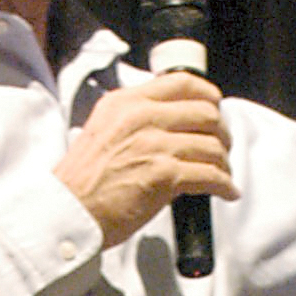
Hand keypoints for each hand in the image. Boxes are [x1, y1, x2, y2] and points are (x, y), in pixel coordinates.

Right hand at [55, 72, 236, 250]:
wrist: (69, 212)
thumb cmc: (84, 182)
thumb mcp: (104, 131)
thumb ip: (135, 120)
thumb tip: (172, 125)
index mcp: (126, 103)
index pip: (180, 82)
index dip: (207, 94)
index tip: (214, 106)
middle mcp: (141, 117)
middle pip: (204, 112)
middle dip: (221, 132)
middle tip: (221, 146)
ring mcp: (154, 145)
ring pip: (212, 145)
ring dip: (224, 163)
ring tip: (223, 174)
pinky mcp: (164, 175)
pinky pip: (210, 175)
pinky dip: (224, 185)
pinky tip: (226, 192)